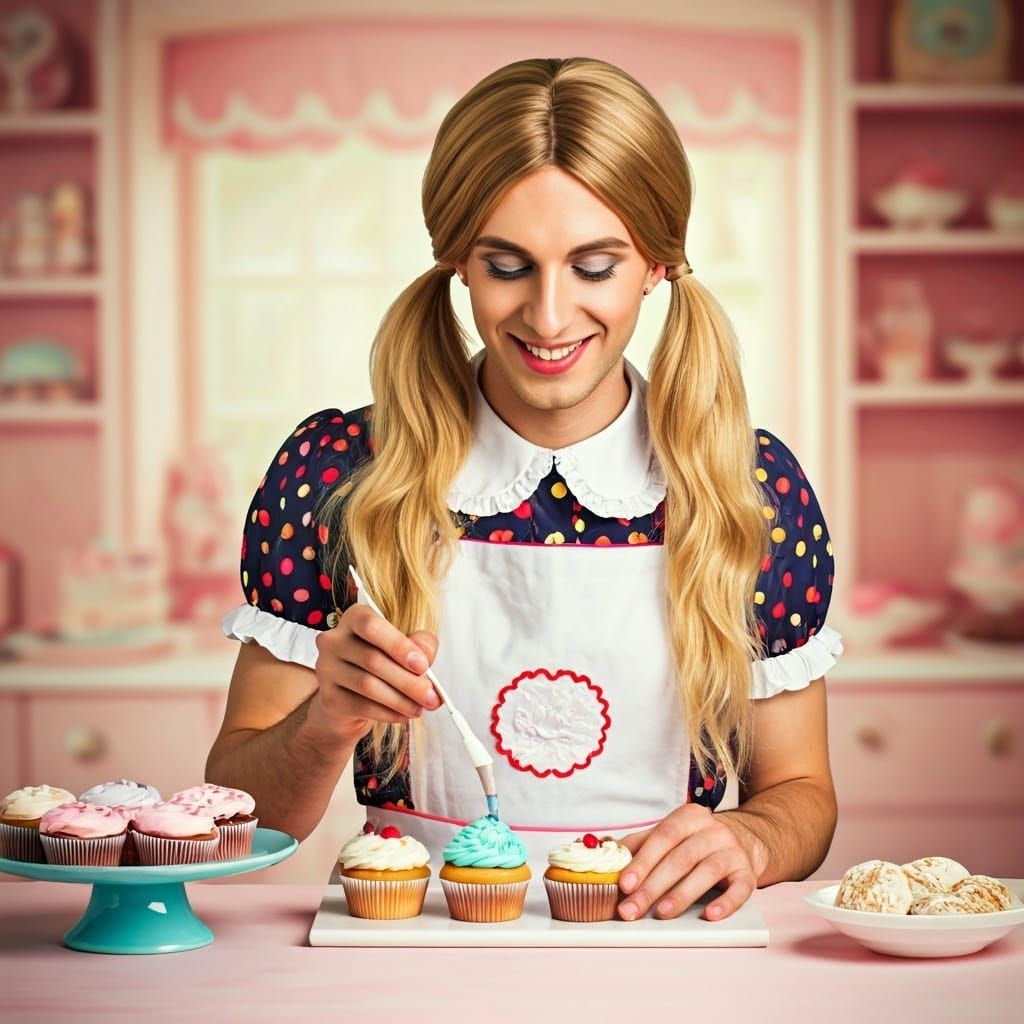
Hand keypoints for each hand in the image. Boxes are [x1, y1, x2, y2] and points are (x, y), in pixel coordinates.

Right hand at [309, 603, 439, 740]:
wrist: (350, 701)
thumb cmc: (380, 666)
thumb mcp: (403, 650)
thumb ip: (419, 645)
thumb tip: (425, 655)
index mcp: (354, 618)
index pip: (371, 625)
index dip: (398, 645)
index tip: (422, 665)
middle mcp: (334, 640)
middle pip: (372, 659)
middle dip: (408, 681)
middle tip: (430, 696)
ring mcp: (327, 669)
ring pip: (367, 685)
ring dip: (400, 700)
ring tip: (420, 707)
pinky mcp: (328, 697)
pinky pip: (361, 706)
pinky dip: (387, 713)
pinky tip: (403, 715)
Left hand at [616, 804, 762, 921]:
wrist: (743, 839)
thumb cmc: (695, 840)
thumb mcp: (668, 834)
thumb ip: (639, 844)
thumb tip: (605, 850)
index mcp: (688, 817)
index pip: (662, 837)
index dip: (642, 861)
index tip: (624, 884)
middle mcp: (712, 830)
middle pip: (680, 858)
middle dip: (653, 886)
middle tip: (632, 909)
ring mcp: (732, 851)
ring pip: (707, 871)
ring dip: (682, 894)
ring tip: (662, 913)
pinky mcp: (748, 873)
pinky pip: (740, 888)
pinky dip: (725, 902)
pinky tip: (710, 915)